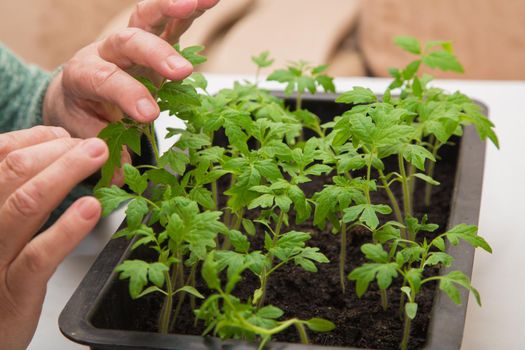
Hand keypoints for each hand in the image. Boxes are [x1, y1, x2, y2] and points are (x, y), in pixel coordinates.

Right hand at [0, 126, 108, 349]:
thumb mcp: (2, 225)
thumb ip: (20, 188)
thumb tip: (53, 148)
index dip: (35, 140)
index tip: (65, 137)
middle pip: (12, 172)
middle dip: (57, 151)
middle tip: (95, 145)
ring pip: (25, 204)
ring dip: (65, 174)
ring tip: (97, 157)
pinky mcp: (14, 290)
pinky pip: (39, 255)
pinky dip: (67, 229)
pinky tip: (91, 209)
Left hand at [42, 0, 218, 138]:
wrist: (77, 89)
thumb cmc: (82, 110)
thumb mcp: (84, 133)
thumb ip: (101, 148)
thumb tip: (116, 177)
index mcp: (85, 74)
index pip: (107, 78)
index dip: (129, 94)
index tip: (150, 114)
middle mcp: (107, 51)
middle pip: (129, 41)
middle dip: (156, 54)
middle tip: (182, 71)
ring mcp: (131, 41)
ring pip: (148, 17)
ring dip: (173, 8)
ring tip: (199, 1)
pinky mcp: (152, 38)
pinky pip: (171, 19)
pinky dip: (192, 8)